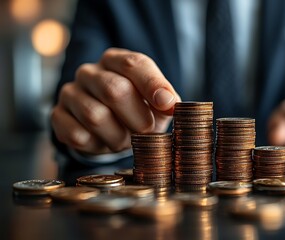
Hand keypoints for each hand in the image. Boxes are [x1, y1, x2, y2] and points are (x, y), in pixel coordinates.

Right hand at [51, 48, 180, 154]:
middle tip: (148, 132)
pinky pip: (77, 135)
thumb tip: (170, 103)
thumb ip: (166, 99)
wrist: (110, 128)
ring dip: (118, 136)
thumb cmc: (138, 109)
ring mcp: (70, 93)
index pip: (133, 64)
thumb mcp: (157, 102)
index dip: (152, 85)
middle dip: (137, 118)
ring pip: (95, 116)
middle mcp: (89, 72)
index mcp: (115, 60)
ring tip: (127, 139)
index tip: (168, 104)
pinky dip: (97, 145)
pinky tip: (105, 142)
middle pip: (114, 90)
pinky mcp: (58, 116)